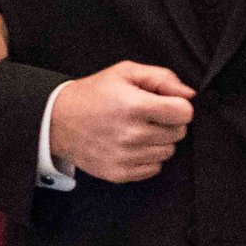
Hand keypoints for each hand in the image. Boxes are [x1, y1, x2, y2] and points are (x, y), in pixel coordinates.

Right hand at [49, 62, 194, 182]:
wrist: (57, 121)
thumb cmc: (93, 94)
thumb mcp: (124, 73)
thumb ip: (162, 78)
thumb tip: (189, 94)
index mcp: (134, 106)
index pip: (184, 113)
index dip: (179, 106)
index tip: (166, 104)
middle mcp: (131, 134)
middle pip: (179, 133)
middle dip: (169, 123)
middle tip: (148, 116)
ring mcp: (125, 156)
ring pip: (168, 152)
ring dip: (159, 141)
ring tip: (138, 130)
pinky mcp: (119, 173)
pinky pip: (154, 169)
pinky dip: (148, 158)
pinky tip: (132, 145)